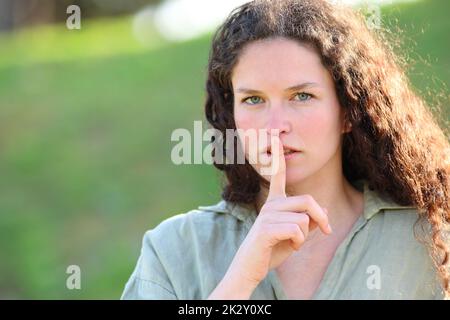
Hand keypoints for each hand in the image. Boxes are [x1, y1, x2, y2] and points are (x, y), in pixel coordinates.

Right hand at [227, 134, 332, 286]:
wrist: (251, 268)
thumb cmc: (272, 250)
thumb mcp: (296, 235)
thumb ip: (308, 222)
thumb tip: (323, 209)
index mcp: (275, 202)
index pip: (277, 175)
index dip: (277, 156)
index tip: (274, 137)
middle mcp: (270, 205)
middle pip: (307, 200)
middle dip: (321, 217)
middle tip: (326, 230)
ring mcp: (267, 215)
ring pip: (304, 219)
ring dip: (305, 236)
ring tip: (294, 243)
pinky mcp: (266, 228)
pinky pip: (297, 230)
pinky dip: (299, 242)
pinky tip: (289, 247)